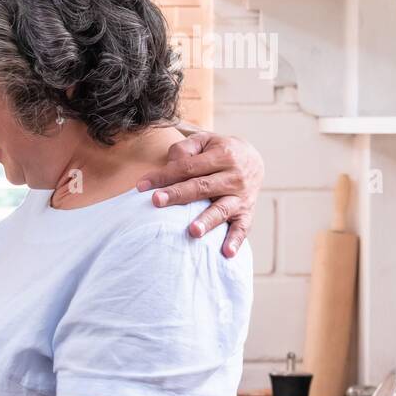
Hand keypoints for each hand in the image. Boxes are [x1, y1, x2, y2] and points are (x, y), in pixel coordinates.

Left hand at [137, 131, 263, 257]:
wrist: (254, 159)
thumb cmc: (217, 152)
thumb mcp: (204, 141)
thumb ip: (185, 149)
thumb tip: (170, 165)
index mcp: (223, 155)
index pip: (188, 167)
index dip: (164, 176)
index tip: (141, 186)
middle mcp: (234, 176)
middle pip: (202, 186)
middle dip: (178, 195)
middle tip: (157, 201)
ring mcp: (242, 196)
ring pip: (222, 209)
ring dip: (207, 221)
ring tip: (192, 231)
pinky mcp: (247, 212)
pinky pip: (242, 228)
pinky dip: (235, 241)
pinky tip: (226, 254)